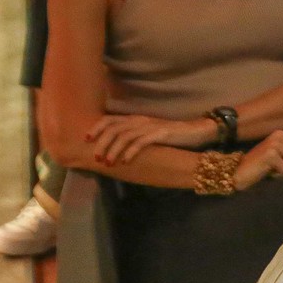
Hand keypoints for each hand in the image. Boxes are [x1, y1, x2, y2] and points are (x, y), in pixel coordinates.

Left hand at [86, 113, 215, 164]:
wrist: (196, 131)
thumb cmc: (171, 136)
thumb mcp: (148, 134)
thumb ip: (133, 137)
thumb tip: (113, 148)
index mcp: (136, 119)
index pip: (110, 119)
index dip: (96, 128)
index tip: (86, 139)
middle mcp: (140, 120)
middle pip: (114, 128)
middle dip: (102, 143)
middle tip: (96, 157)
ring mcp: (151, 126)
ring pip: (124, 136)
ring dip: (113, 150)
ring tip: (108, 163)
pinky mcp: (161, 134)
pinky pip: (141, 142)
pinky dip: (130, 152)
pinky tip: (125, 162)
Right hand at [233, 130, 282, 190]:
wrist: (235, 174)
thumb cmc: (259, 168)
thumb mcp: (279, 158)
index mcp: (282, 134)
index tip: (281, 166)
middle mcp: (280, 135)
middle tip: (277, 169)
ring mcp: (275, 143)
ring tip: (272, 169)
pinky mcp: (271, 154)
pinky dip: (279, 176)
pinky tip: (266, 172)